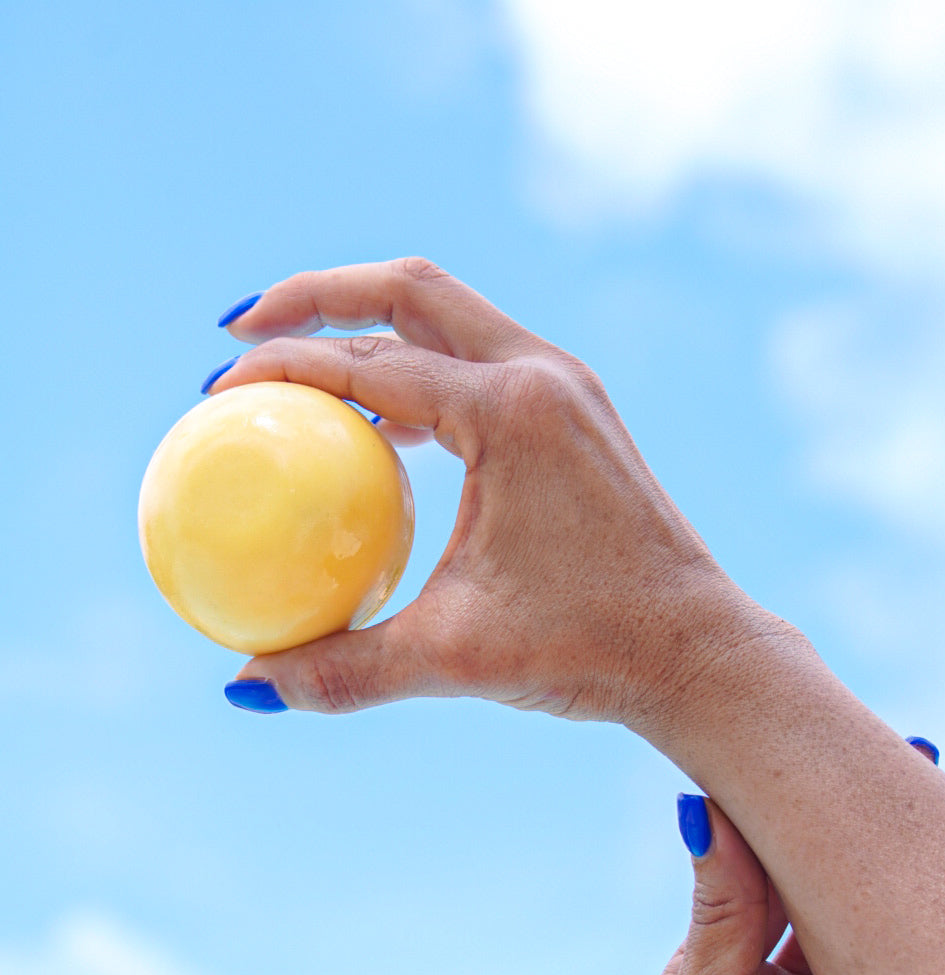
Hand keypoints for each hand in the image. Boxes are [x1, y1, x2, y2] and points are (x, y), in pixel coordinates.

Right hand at [211, 260, 774, 727]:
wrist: (699, 650)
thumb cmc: (592, 650)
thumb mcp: (453, 659)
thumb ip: (343, 669)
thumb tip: (246, 686)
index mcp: (511, 413)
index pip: (369, 363)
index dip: (280, 370)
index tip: (215, 394)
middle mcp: (543, 375)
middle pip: (408, 289)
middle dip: (316, 295)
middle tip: (242, 331)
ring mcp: (566, 386)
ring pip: (448, 313)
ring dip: (369, 323)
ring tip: (298, 368)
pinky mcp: (577, 412)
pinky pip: (477, 361)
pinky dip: (417, 370)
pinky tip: (377, 428)